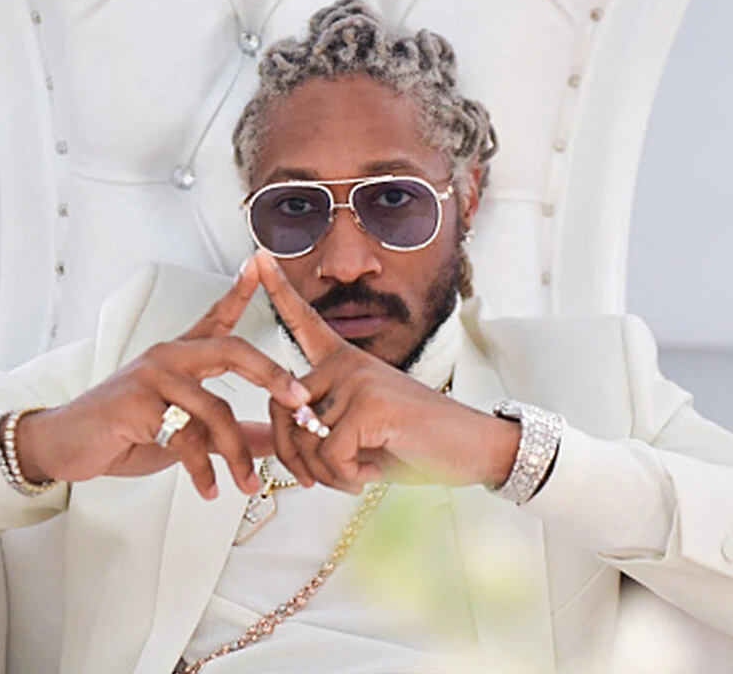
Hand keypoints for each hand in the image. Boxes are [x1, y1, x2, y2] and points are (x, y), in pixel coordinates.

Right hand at [17, 257, 310, 499]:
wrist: (66, 443)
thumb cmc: (125, 430)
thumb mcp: (187, 432)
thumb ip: (230, 432)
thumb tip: (272, 440)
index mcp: (182, 356)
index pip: (217, 317)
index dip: (239, 291)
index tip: (259, 266)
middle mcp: (170, 356)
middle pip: (233, 350)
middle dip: (272, 374)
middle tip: (300, 401)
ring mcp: (153, 376)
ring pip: (215, 408)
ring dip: (238, 453)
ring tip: (248, 483)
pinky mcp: (137, 403)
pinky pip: (185, 437)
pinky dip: (203, 469)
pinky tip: (211, 488)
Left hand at [256, 250, 519, 492]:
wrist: (474, 447)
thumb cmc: (414, 441)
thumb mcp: (360, 432)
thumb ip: (321, 427)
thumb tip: (288, 436)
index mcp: (345, 360)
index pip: (305, 321)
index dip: (278, 289)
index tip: (258, 255)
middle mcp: (347, 362)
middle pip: (283, 412)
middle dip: (298, 457)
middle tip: (333, 472)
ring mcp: (358, 379)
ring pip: (305, 442)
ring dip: (329, 472)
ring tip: (363, 468)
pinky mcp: (370, 405)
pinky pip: (329, 456)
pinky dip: (347, 477)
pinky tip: (374, 470)